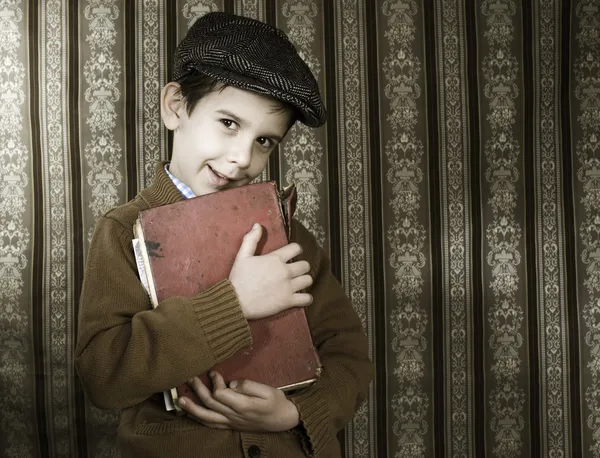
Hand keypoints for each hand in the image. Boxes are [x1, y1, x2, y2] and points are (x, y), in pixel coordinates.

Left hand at [178, 372, 299, 431]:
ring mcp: (231, 423)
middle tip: (190, 377)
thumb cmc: (276, 402)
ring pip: (207, 417)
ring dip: (192, 408)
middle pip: (210, 404)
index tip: (213, 371)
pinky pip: (211, 424)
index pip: (220, 394)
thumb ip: (249, 385)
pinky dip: (199, 419)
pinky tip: (191, 413)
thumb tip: (232, 383)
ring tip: (180, 399)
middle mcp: (234, 416)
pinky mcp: (230, 425)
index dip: (214, 382)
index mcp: (243, 405)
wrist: (283, 420)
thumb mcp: (268, 390)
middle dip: (198, 390)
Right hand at [229, 223, 312, 318]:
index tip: (293, 254)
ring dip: (304, 281)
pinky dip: (306, 298)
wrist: (236, 301)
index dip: (296, 250)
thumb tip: (258, 225)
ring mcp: (288, 287)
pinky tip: (301, 297)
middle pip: (305, 265)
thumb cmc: (239, 278)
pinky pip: (307, 298)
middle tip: (295, 271)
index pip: (296, 248)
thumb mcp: (242, 256)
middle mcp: (285, 271)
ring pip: (308, 280)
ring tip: (298, 283)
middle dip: (301, 267)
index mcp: (275, 259)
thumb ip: (251, 239)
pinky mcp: (288, 301)